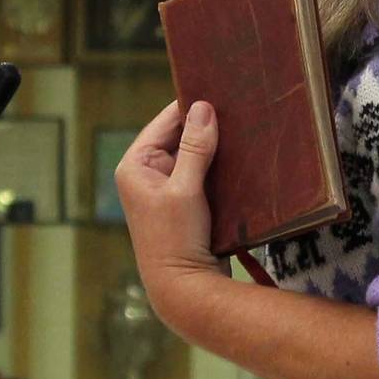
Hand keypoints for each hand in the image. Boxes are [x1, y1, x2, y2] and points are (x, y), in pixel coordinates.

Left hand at [114, 100, 229, 333]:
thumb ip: (195, 148)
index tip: (220, 89)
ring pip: (194, 155)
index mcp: (134, 165)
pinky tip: (240, 160)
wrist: (183, 289)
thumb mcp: (185, 189)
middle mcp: (145, 174)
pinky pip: (201, 175)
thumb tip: (203, 108)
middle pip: (180, 136)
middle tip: (238, 109)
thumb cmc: (175, 239)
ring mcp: (164, 189)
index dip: (191, 106)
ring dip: (215, 148)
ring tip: (244, 130)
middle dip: (206, 126)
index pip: (165, 121)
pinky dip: (217, 168)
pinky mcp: (183, 204)